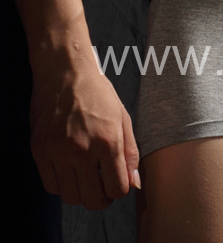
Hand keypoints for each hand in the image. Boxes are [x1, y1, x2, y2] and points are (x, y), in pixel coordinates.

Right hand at [30, 57, 139, 208]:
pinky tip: (69, 170)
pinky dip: (62, 185)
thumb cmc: (97, 92)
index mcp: (108, 141)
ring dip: (81, 193)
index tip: (117, 182)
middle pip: (93, 200)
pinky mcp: (40, 151)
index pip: (117, 189)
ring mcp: (58, 152)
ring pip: (70, 197)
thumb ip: (130, 152)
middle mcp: (82, 150)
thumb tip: (134, 183)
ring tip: (86, 177)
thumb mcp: (122, 117)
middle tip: (102, 187)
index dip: (120, 190)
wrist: (64, 71)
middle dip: (102, 198)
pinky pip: (51, 185)